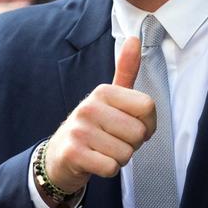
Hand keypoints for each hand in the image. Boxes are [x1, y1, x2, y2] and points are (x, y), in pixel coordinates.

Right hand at [42, 37, 154, 194]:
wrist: (60, 156)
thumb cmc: (94, 127)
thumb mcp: (110, 99)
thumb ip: (125, 71)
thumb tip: (135, 38)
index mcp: (103, 91)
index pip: (148, 107)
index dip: (147, 124)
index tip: (131, 126)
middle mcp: (89, 106)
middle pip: (138, 133)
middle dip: (132, 144)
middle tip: (113, 141)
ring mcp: (79, 130)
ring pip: (126, 153)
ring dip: (119, 158)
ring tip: (102, 150)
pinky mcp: (73, 153)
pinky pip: (111, 168)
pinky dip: (107, 170)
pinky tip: (94, 161)